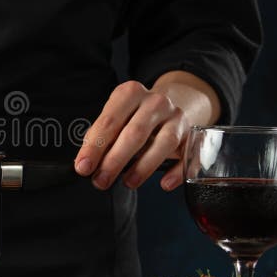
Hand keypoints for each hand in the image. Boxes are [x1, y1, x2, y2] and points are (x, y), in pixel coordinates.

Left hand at [74, 80, 191, 191]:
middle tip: (101, 180)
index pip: (109, 121)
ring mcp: (177, 117)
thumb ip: (100, 137)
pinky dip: (177, 171)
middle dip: (115, 160)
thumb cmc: (134, 116)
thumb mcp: (115, 117)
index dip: (95, 147)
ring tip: (128, 182)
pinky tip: (164, 183)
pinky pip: (189, 155)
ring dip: (144, 166)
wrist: (171, 105)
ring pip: (164, 142)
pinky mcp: (193, 134)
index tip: (83, 167)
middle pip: (135, 133)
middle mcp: (156, 102)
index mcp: (130, 93)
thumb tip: (84, 163)